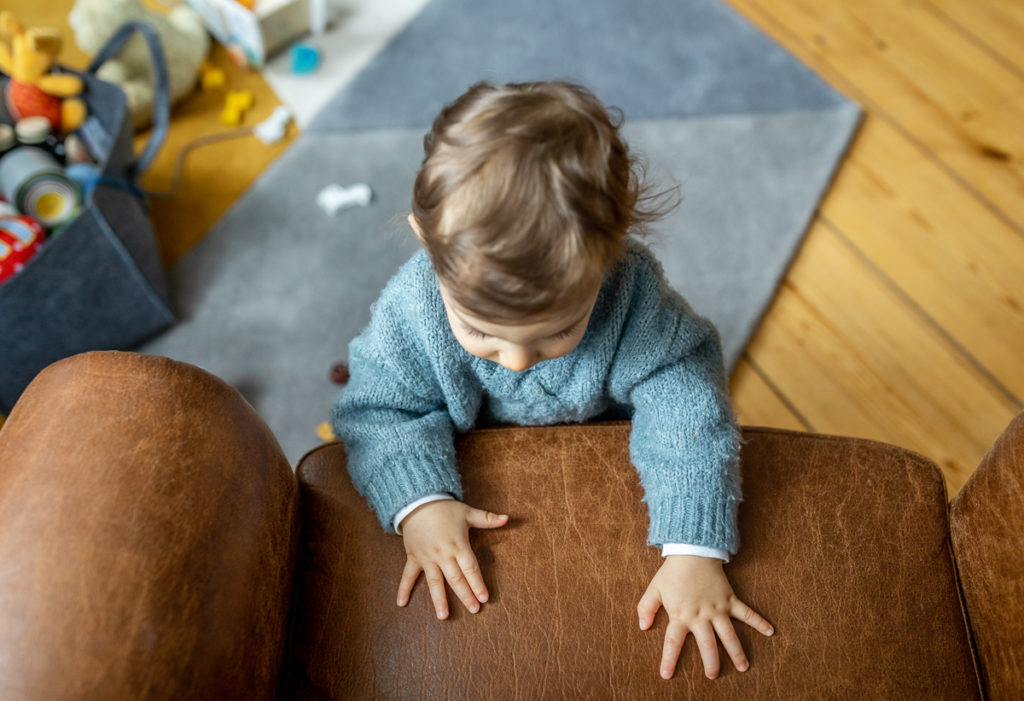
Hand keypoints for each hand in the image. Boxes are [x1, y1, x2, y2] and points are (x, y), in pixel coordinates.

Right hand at [397, 500, 508, 618]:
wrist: (418, 501)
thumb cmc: (445, 508)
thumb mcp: (467, 512)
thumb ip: (487, 519)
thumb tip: (507, 518)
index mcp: (458, 545)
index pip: (470, 568)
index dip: (478, 583)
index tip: (484, 598)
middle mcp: (442, 554)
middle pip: (456, 578)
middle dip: (465, 595)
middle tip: (473, 610)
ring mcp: (427, 558)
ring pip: (434, 582)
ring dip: (438, 599)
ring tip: (443, 616)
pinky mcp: (414, 557)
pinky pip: (408, 575)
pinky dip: (403, 589)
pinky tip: (401, 603)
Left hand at [637, 555, 773, 679]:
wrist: (692, 551)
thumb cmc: (672, 572)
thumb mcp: (654, 589)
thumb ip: (645, 608)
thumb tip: (643, 627)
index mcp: (680, 615)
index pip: (673, 642)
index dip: (669, 659)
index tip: (666, 675)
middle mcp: (700, 616)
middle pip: (707, 645)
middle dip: (711, 662)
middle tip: (713, 676)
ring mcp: (717, 608)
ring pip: (729, 635)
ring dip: (737, 651)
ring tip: (743, 667)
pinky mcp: (730, 599)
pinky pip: (747, 613)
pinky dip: (759, 622)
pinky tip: (770, 632)